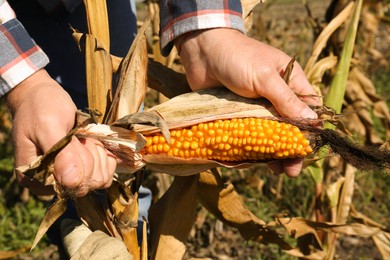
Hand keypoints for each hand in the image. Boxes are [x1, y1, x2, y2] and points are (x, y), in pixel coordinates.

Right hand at [6, 70, 115, 195]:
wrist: (42, 96)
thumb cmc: (40, 107)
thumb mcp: (49, 125)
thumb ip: (60, 153)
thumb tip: (71, 182)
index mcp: (35, 179)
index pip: (70, 185)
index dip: (79, 162)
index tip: (71, 139)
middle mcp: (53, 185)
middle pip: (88, 183)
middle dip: (88, 155)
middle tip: (76, 135)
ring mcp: (70, 179)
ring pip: (101, 178)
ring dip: (97, 153)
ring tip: (81, 137)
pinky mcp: (84, 171)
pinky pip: (107, 171)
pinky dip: (104, 153)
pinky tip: (91, 141)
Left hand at [177, 29, 320, 176]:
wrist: (202, 52)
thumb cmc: (238, 58)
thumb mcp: (265, 77)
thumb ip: (287, 100)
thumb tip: (314, 123)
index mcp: (290, 81)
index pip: (308, 109)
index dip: (311, 130)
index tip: (308, 150)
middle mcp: (275, 96)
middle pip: (290, 127)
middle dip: (292, 148)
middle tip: (292, 170)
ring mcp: (256, 107)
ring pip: (270, 134)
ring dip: (273, 152)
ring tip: (276, 170)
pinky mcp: (238, 114)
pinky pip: (249, 134)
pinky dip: (253, 147)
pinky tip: (256, 161)